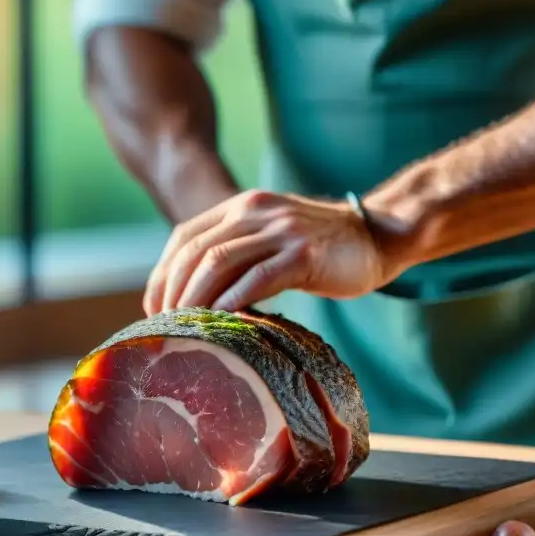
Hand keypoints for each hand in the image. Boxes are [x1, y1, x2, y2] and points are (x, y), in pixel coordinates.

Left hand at [143, 189, 386, 314]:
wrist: (379, 237)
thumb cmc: (324, 249)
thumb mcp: (273, 238)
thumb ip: (240, 253)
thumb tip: (197, 295)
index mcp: (242, 206)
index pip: (185, 237)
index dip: (162, 275)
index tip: (155, 309)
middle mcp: (256, 210)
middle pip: (196, 251)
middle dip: (172, 292)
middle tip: (164, 327)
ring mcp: (280, 230)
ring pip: (219, 262)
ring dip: (195, 299)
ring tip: (186, 328)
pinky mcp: (304, 254)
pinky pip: (257, 278)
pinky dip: (233, 302)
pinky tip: (222, 322)